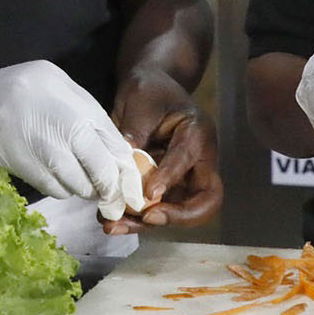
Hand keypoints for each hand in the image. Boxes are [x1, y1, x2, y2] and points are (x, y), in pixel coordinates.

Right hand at [0, 61, 143, 219]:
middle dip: (109, 188)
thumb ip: (91, 115)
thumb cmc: (21, 89)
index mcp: (74, 108)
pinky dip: (63, 188)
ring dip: (84, 188)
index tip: (132, 188)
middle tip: (111, 194)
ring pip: (77, 186)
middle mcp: (60, 130)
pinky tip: (59, 176)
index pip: (113, 148)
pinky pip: (54, 189)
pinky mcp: (22, 169)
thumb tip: (119, 150)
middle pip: (98, 172)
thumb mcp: (61, 87)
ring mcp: (40, 151)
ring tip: (81, 179)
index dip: (127, 173)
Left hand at [107, 72, 220, 231]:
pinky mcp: (166, 187)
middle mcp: (198, 161)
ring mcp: (184, 178)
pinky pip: (156, 208)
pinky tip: (110, 220)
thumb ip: (135, 131)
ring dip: (147, 223)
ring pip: (177, 211)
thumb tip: (125, 164)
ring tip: (114, 225)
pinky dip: (134, 218)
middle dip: (177, 215)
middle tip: (147, 217)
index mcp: (198, 133)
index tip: (149, 194)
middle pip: (203, 200)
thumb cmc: (149, 90)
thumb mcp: (140, 102)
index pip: (188, 160)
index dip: (170, 178)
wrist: (148, 89)